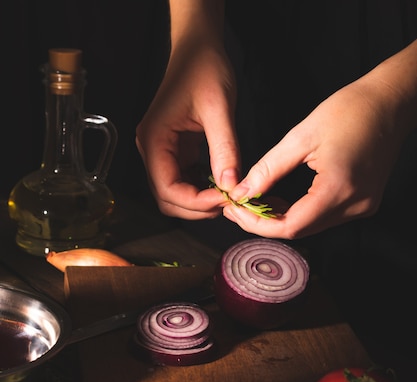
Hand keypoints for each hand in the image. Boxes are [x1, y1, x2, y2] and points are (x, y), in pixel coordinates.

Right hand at [136, 42, 239, 219]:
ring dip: (199, 202)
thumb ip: (225, 149)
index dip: (194, 202)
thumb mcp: (219, 109)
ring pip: (174, 194)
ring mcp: (162, 151)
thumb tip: (231, 185)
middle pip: (167, 198)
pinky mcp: (175, 151)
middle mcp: (152, 149)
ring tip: (226, 195)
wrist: (198, 47)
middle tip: (227, 202)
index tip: (223, 199)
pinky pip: (184, 181)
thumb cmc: (204, 68)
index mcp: (154, 139)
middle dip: (196, 207)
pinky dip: (201, 189)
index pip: (167, 188)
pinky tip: (220, 184)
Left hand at [224, 76, 407, 238]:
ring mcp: (362, 206)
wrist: (391, 101)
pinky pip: (325, 218)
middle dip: (265, 222)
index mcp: (337, 189)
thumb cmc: (351, 110)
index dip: (257, 224)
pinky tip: (282, 200)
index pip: (290, 227)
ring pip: (311, 227)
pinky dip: (301, 213)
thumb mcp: (300, 136)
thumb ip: (268, 169)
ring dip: (282, 219)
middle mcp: (354, 205)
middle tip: (239, 207)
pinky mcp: (364, 203)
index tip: (235, 212)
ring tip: (256, 201)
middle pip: (300, 231)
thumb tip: (242, 193)